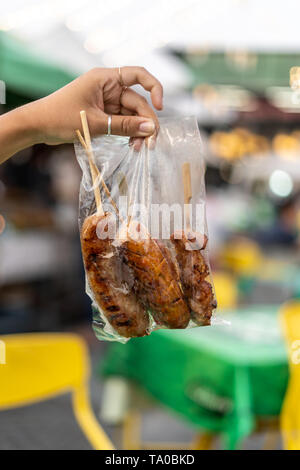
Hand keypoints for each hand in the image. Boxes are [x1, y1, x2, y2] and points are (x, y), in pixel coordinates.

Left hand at [31, 66, 162, 145]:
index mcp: (105, 79)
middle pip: (138, 102)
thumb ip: (124, 126)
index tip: (161, 107)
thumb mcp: (95, 123)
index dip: (154, 88)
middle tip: (150, 144)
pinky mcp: (103, 115)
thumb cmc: (60, 117)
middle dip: (146, 122)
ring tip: (139, 149)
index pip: (138, 75)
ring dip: (138, 131)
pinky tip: (132, 146)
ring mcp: (106, 102)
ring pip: (132, 115)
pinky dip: (128, 133)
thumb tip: (151, 128)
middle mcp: (108, 88)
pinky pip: (123, 123)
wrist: (37, 126)